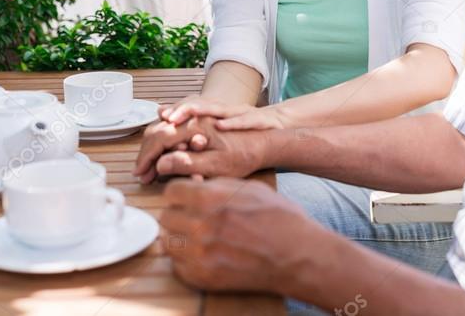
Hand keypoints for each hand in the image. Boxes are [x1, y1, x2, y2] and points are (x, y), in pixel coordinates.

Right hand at [134, 116, 268, 181]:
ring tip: (148, 165)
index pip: (160, 137)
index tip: (140, 173)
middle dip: (146, 152)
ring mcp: (196, 117)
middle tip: (141, 173)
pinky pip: (174, 125)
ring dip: (153, 146)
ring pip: (164, 125)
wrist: (266, 141)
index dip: (147, 157)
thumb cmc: (245, 155)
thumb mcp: (218, 165)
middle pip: (158, 129)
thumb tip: (160, 165)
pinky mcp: (200, 121)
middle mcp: (193, 117)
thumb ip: (189, 164)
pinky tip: (159, 150)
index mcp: (195, 125)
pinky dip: (163, 137)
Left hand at [160, 177, 321, 293]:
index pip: (171, 192)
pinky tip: (203, 255)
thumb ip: (217, 186)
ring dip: (179, 238)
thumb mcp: (249, 188)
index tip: (185, 199)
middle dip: (178, 215)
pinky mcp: (205, 277)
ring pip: (168, 242)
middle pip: (166, 217)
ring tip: (196, 238)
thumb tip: (195, 186)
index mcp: (211, 198)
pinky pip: (178, 267)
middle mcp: (201, 225)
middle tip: (192, 219)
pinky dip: (186, 261)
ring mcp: (201, 254)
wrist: (298, 255)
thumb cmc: (280, 219)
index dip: (179, 194)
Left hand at [162, 99, 286, 130]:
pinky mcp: (258, 120)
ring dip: (203, 111)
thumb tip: (163, 115)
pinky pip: (245, 121)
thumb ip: (193, 122)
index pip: (192, 107)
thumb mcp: (218, 126)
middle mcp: (226, 110)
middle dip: (184, 109)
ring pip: (220, 110)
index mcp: (216, 112)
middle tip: (169, 117)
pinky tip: (221, 125)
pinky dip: (233, 123)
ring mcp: (241, 113)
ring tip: (188, 113)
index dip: (176, 111)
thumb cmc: (244, 129)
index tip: (161, 117)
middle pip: (202, 105)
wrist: (277, 125)